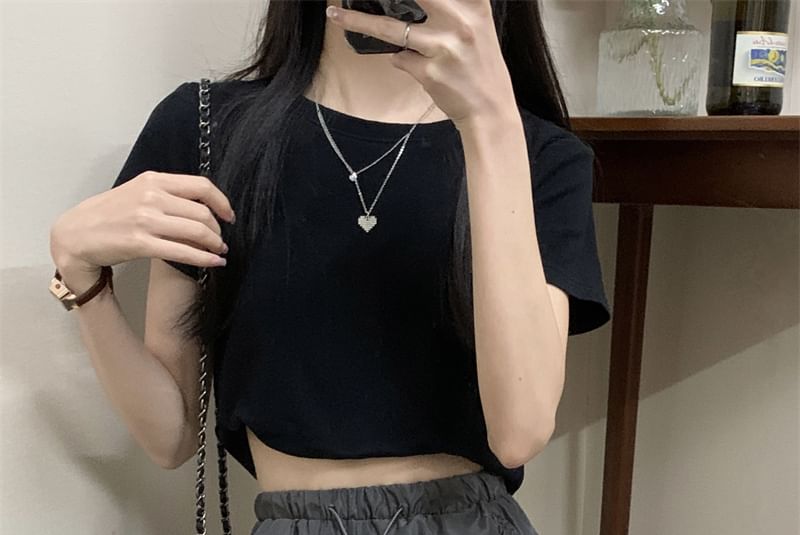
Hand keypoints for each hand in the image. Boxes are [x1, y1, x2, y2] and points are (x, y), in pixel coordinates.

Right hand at [50, 171, 235, 280]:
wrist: (76, 235)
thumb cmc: (110, 214)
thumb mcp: (138, 192)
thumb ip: (167, 194)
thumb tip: (202, 208)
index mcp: (153, 180)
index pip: (200, 186)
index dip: (221, 202)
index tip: (229, 216)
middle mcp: (151, 196)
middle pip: (202, 212)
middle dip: (218, 230)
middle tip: (221, 241)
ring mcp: (145, 220)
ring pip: (196, 231)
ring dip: (215, 244)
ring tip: (220, 252)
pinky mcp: (140, 243)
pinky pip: (183, 251)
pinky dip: (204, 258)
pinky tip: (214, 262)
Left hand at [326, 0, 517, 128]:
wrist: (490, 108)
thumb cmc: (480, 64)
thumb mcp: (476, 25)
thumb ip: (451, 7)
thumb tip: (403, 3)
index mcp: (474, 4)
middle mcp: (460, 20)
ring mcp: (443, 46)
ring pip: (389, 28)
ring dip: (358, 21)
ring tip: (336, 15)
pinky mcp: (429, 71)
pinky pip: (400, 58)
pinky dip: (401, 59)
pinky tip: (415, 64)